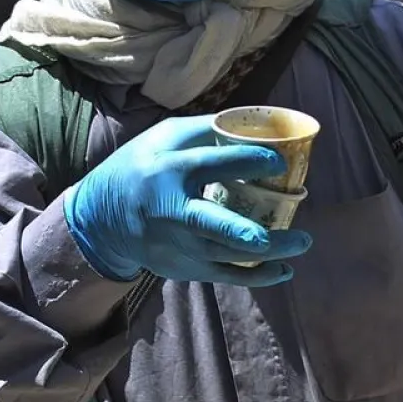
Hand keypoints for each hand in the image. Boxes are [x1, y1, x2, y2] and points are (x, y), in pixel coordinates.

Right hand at [63, 115, 311, 286]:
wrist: (101, 220)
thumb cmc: (141, 167)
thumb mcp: (164, 137)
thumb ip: (207, 130)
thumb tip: (256, 126)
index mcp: (169, 171)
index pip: (214, 165)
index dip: (250, 161)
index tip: (279, 162)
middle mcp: (173, 212)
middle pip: (218, 226)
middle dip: (256, 233)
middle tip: (297, 231)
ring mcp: (177, 245)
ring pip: (228, 255)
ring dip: (270, 255)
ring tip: (302, 242)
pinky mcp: (182, 267)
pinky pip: (224, 275)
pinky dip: (256, 276)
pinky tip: (283, 270)